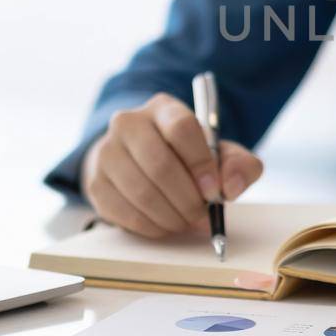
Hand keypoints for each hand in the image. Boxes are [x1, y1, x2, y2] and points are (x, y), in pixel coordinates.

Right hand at [81, 93, 263, 238]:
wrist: (140, 161)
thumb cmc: (187, 157)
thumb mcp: (220, 154)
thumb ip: (239, 166)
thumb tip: (230, 187)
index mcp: (163, 109)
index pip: (181, 128)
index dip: (201, 163)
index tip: (214, 191)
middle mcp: (128, 123)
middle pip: (160, 165)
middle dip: (188, 200)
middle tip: (203, 216)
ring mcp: (107, 152)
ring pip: (142, 193)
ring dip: (172, 217)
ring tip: (187, 221)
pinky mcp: (96, 182)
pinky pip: (126, 213)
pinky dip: (152, 227)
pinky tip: (166, 224)